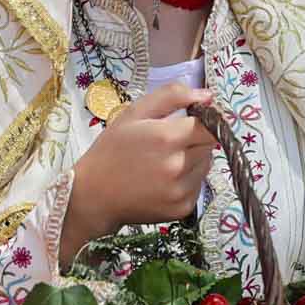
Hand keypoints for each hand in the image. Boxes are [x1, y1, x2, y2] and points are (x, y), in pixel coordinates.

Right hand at [63, 82, 217, 253]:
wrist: (94, 195)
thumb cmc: (112, 150)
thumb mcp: (134, 113)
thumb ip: (172, 96)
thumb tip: (207, 96)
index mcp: (167, 138)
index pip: (209, 125)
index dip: (203, 120)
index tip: (191, 121)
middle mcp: (178, 166)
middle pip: (209, 145)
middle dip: (195, 139)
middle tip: (170, 142)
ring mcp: (181, 190)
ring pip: (206, 165)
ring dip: (194, 159)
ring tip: (165, 161)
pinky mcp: (183, 208)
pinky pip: (198, 185)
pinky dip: (188, 180)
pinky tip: (164, 179)